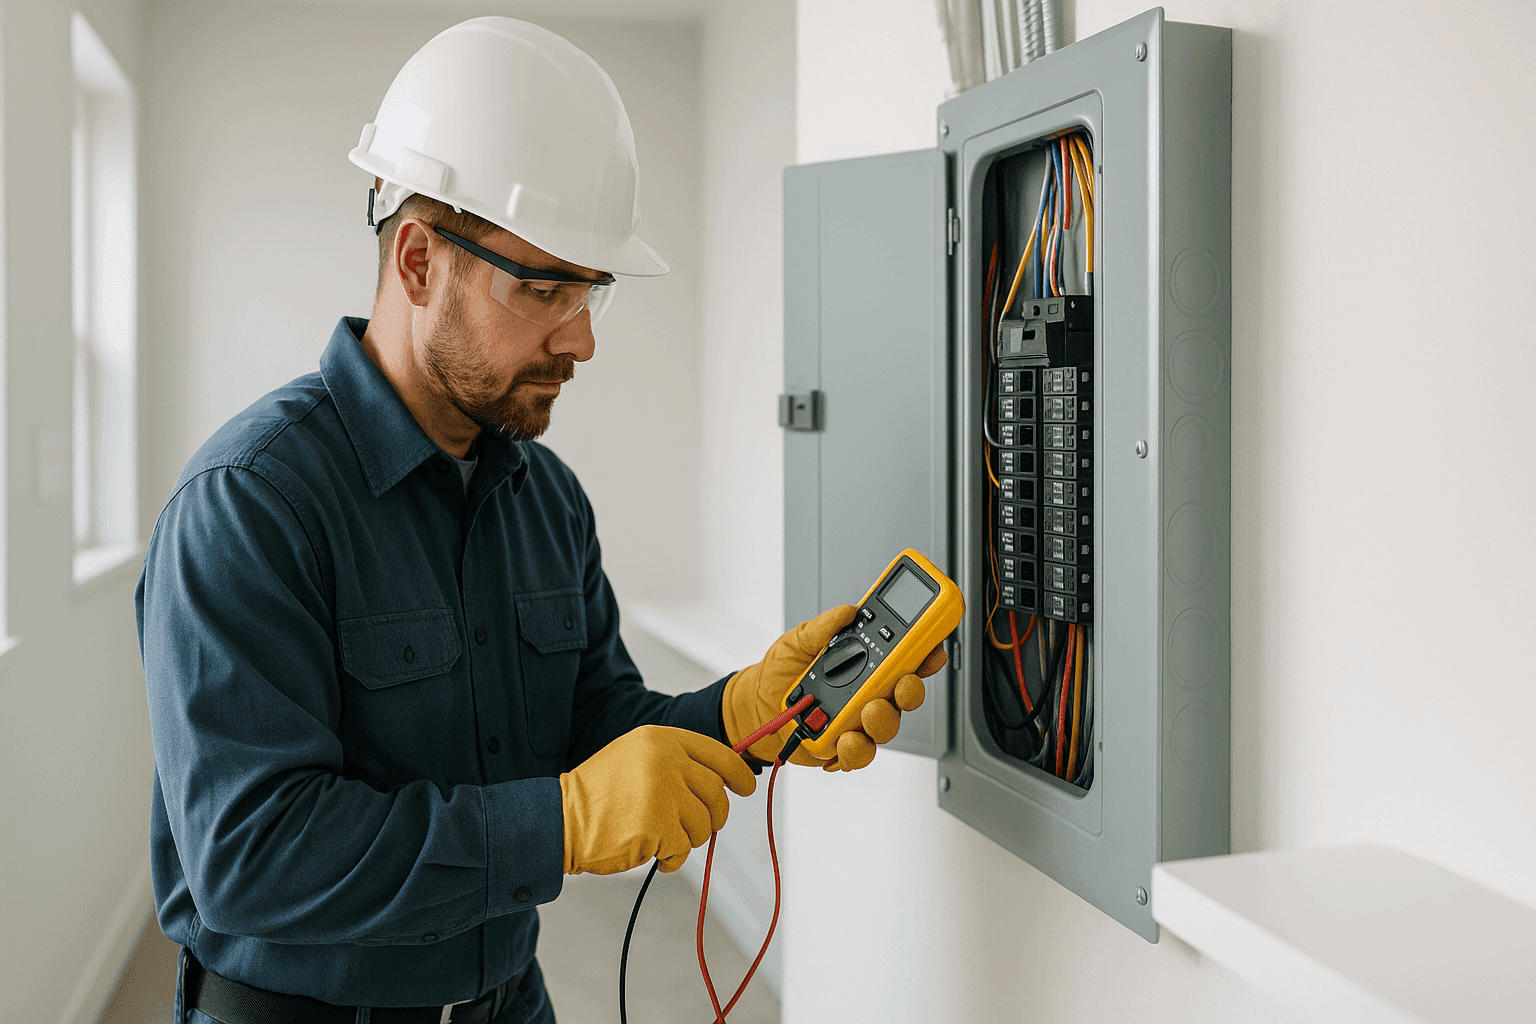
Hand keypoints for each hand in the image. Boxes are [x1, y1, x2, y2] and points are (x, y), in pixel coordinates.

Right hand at [559, 725, 756, 874]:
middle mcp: (665, 760)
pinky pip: (684, 848)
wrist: (560, 819)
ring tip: (664, 838)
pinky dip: (673, 858)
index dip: (737, 774)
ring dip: (689, 839)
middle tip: (698, 828)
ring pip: (704, 824)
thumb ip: (675, 761)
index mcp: (661, 739)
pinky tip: (654, 852)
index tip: (745, 788)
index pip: (718, 754)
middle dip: (713, 817)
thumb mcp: (636, 758)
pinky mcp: (657, 825)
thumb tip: (720, 781)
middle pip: (716, 794)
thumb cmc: (598, 794)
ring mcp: (662, 791)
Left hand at [721, 605, 948, 770]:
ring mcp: (859, 722)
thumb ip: (823, 626)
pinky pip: (860, 753)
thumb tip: (847, 611)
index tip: (932, 650)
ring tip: (866, 711)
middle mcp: (868, 694)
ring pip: (887, 725)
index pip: (904, 659)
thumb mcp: (799, 640)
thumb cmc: (780, 672)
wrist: (755, 707)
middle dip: (910, 689)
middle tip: (902, 683)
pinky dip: (856, 749)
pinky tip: (846, 739)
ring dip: (883, 719)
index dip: (924, 655)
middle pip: (904, 694)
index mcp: (865, 664)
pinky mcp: (843, 747)